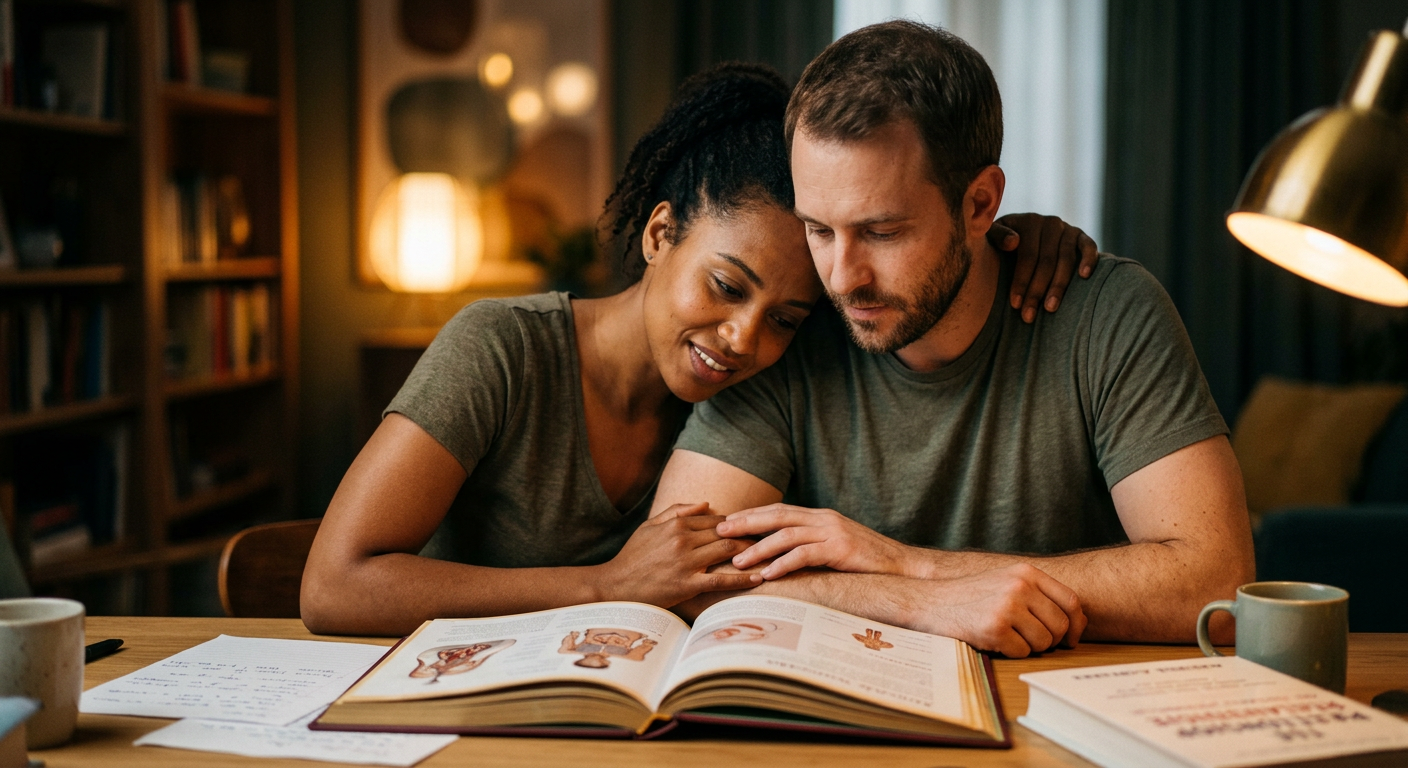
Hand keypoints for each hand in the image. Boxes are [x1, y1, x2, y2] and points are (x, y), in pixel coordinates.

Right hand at [595, 503, 759, 606]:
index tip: (754, 527)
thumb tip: (706, 503)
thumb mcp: (650, 526)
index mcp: (676, 523)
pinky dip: (743, 578)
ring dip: (751, 552)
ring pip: (728, 552)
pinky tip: (759, 578)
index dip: (738, 523)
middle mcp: (683, 539)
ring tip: (770, 555)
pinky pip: (722, 580)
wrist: (615, 585)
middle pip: (727, 533)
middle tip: (770, 539)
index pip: (716, 519)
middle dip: (750, 535)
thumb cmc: (633, 556)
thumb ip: (677, 510)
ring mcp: (686, 562)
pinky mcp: (688, 584)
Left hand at [718, 504, 919, 579]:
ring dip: (759, 548)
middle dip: (746, 523)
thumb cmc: (865, 561)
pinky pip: (805, 555)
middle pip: (777, 516)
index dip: (752, 514)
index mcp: (819, 516)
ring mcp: (833, 532)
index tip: (726, 521)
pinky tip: (768, 575)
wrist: (902, 566)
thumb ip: (810, 544)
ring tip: (738, 561)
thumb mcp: (834, 546)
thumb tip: (779, 554)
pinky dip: (784, 564)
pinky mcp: (841, 550)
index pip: (779, 510)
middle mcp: (823, 519)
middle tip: (720, 532)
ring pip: (786, 536)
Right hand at [908, 564, 1086, 657]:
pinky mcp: (994, 628)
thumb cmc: (969, 596)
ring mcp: (1007, 606)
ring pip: (1043, 642)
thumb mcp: (1005, 581)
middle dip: (1049, 640)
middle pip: (1060, 625)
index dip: (1076, 625)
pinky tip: (993, 641)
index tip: (1070, 639)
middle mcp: (1019, 586)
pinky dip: (1011, 653)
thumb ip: (1038, 594)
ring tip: (1008, 637)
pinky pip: (1022, 653)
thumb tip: (1077, 623)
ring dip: (1029, 647)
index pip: (1071, 601)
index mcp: (1026, 573)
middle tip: (1029, 641)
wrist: (929, 601)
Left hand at [988, 213, 1098, 322]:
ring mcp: (1067, 228)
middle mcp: (1049, 223)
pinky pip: (1089, 246)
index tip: (1015, 304)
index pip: (1027, 255)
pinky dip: (1089, 260)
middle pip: (1046, 261)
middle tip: (1029, 315)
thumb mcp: (991, 238)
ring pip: (1066, 259)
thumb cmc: (1001, 243)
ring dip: (1059, 285)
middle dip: (1037, 290)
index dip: (1021, 280)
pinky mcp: (1081, 236)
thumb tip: (1013, 243)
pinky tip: (1084, 277)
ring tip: (1050, 308)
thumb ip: (996, 236)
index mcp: (1028, 222)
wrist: (1018, 233)